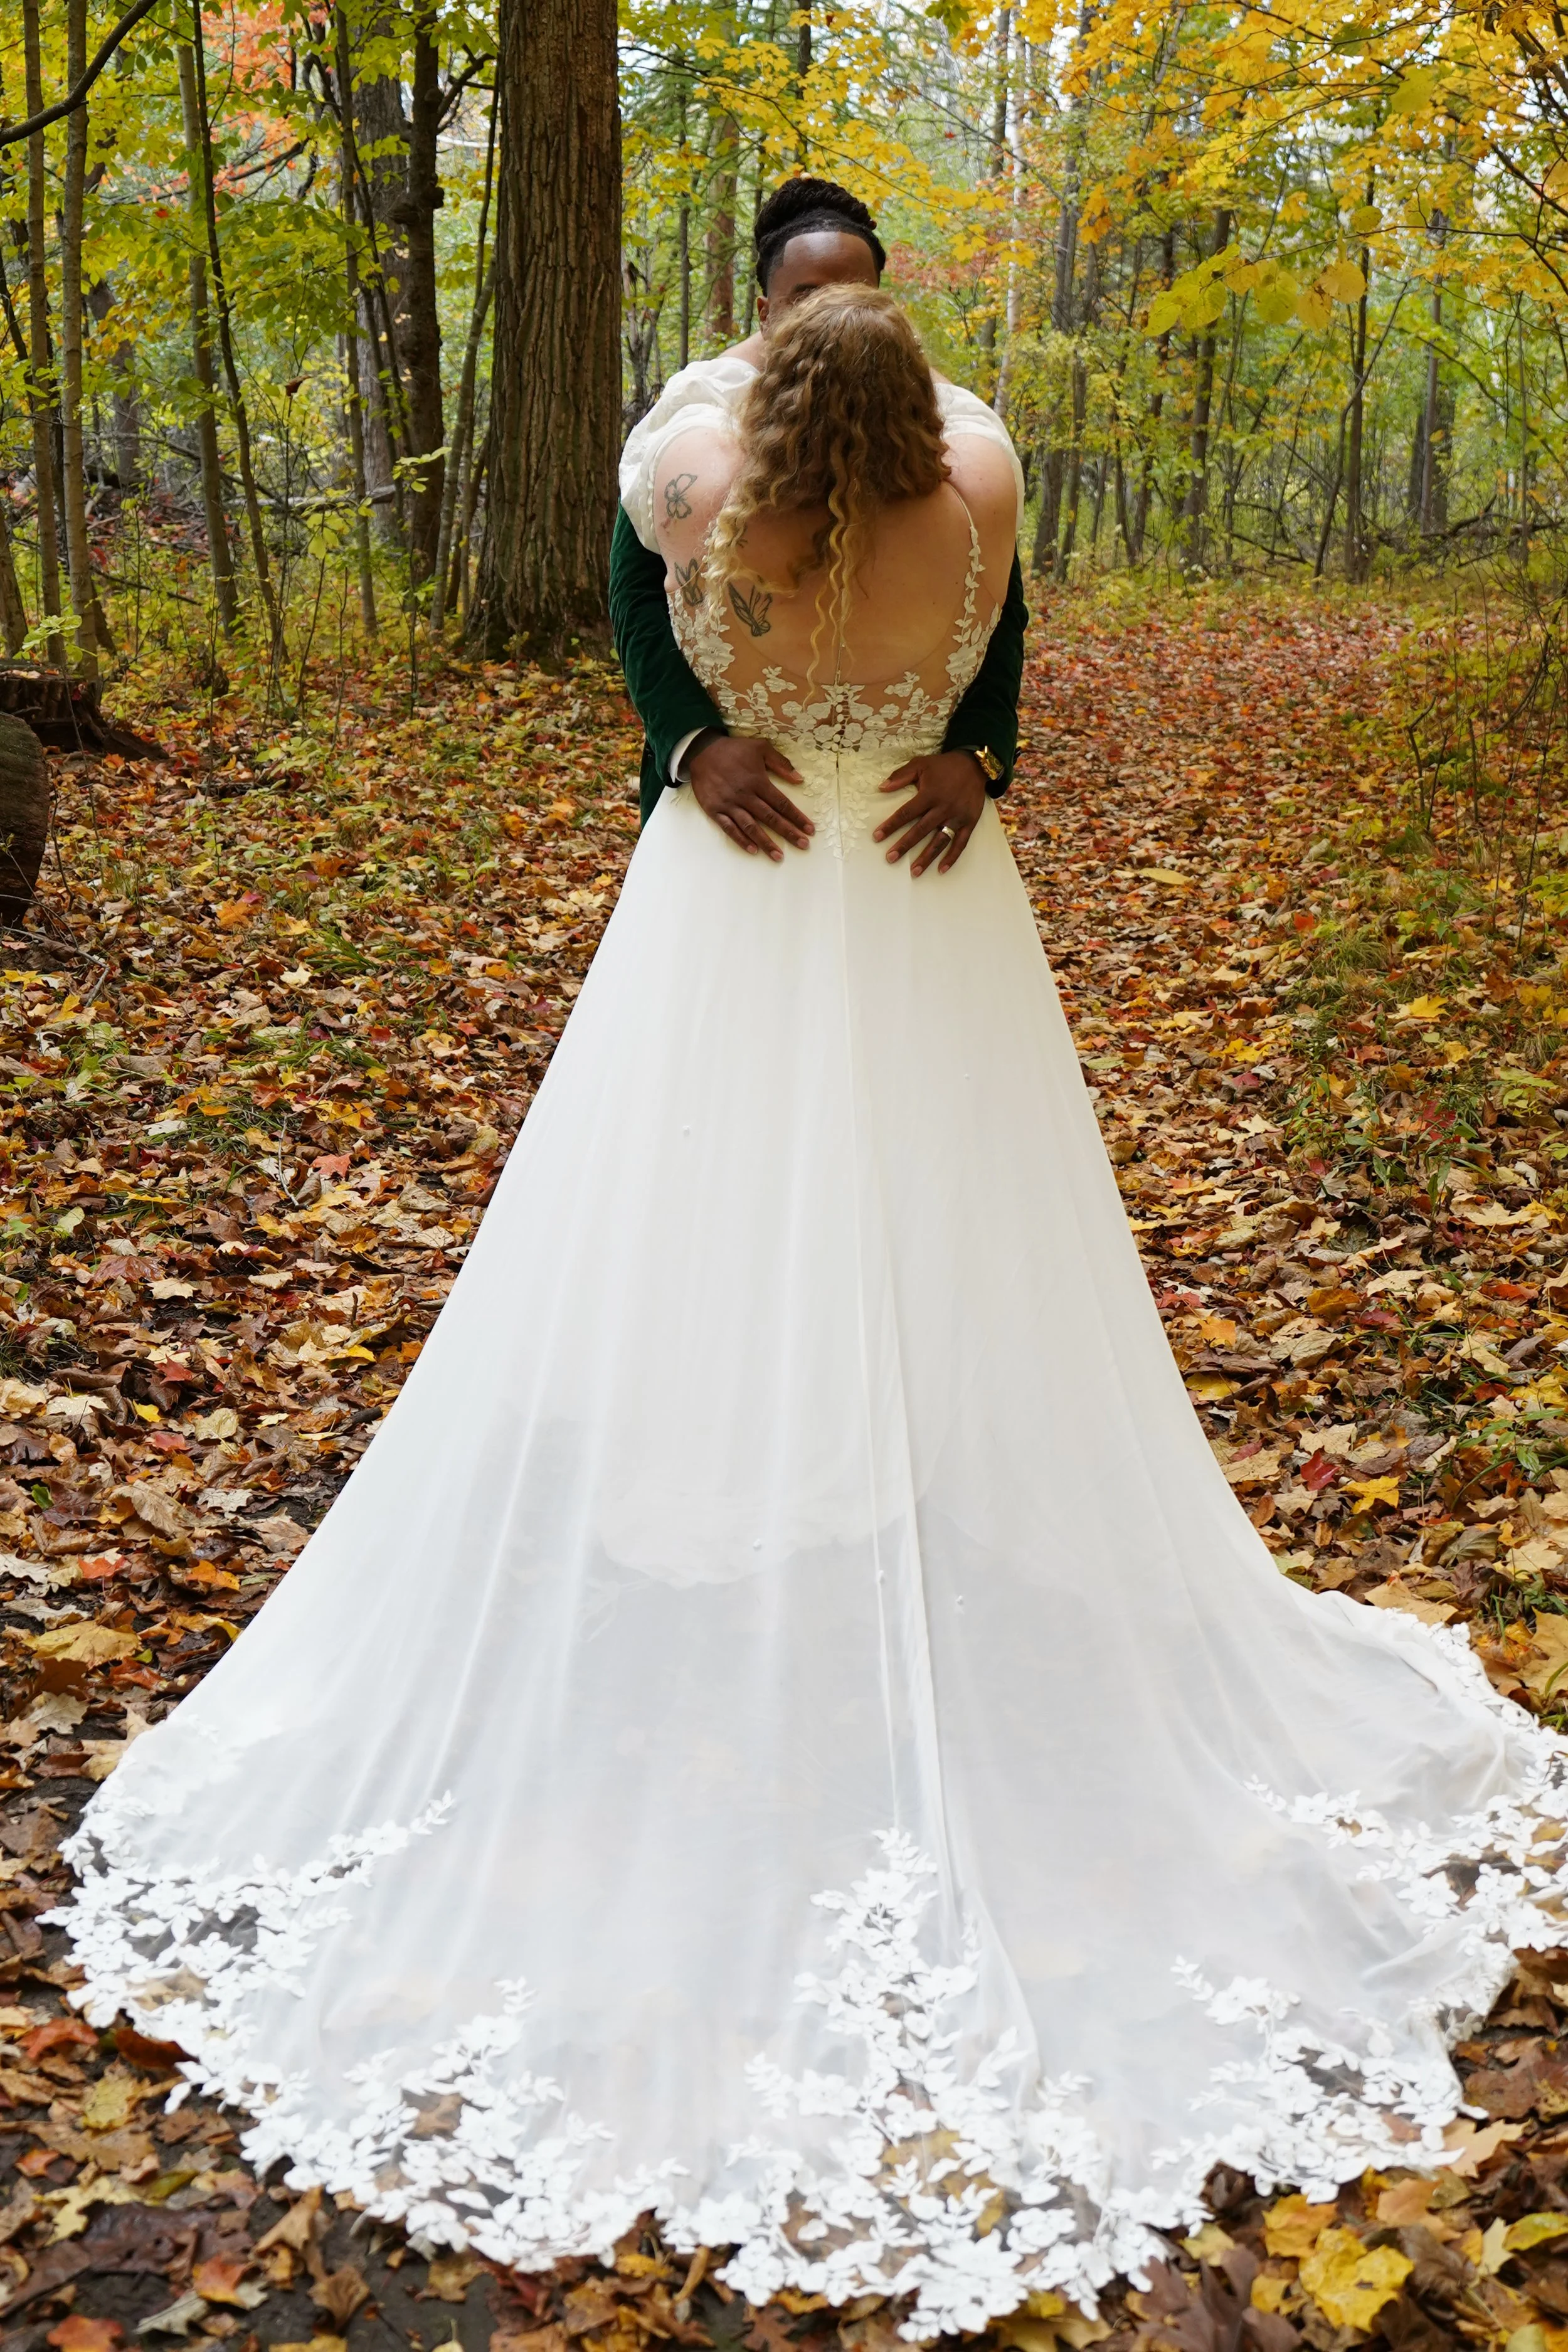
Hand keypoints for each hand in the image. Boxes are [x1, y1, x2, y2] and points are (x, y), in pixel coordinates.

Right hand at [686, 732, 812, 860]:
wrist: (701, 751)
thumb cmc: (733, 749)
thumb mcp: (760, 747)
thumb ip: (781, 763)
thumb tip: (800, 779)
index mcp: (758, 781)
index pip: (782, 804)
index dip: (797, 817)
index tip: (810, 830)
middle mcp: (745, 795)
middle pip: (770, 818)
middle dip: (788, 833)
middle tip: (803, 845)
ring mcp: (730, 804)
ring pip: (751, 827)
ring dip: (766, 842)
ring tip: (779, 856)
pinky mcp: (715, 810)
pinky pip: (729, 828)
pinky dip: (741, 840)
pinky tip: (752, 850)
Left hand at [874, 751, 987, 875]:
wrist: (975, 765)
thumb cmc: (944, 766)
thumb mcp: (920, 764)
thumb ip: (900, 776)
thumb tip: (881, 787)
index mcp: (929, 794)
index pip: (906, 813)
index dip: (891, 825)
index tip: (877, 837)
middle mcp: (943, 808)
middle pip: (920, 830)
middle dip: (904, 845)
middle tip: (890, 858)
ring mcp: (957, 817)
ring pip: (939, 841)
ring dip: (927, 857)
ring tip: (914, 872)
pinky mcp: (969, 822)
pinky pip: (960, 843)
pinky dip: (952, 857)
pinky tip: (941, 869)